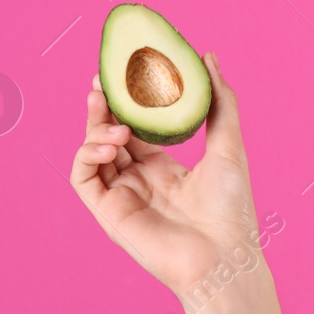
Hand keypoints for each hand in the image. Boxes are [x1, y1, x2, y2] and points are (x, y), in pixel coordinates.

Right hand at [70, 52, 262, 297]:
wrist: (223, 256)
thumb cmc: (231, 207)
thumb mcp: (229, 144)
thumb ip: (220, 101)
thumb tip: (209, 57)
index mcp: (165, 168)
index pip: (136, 128)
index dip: (127, 103)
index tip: (124, 73)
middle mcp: (139, 181)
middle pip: (109, 137)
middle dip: (102, 109)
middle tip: (101, 82)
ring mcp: (122, 196)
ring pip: (92, 154)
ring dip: (96, 130)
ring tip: (116, 122)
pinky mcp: (108, 213)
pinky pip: (83, 178)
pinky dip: (87, 155)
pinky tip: (110, 143)